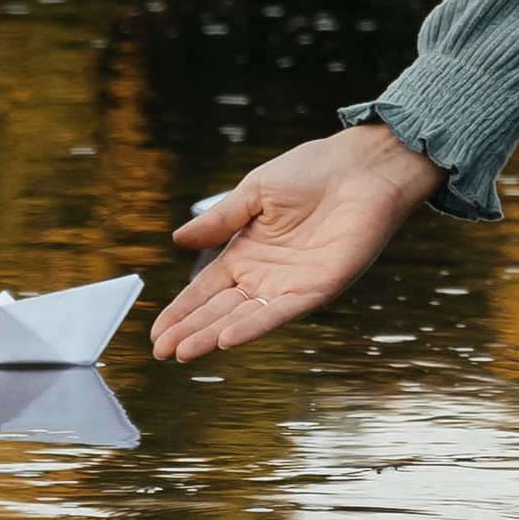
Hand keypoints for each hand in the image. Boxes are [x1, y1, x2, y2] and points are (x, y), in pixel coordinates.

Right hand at [150, 123, 443, 360]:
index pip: (206, 288)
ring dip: (213, 335)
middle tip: (161, 352)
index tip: (156, 331)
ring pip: (244, 317)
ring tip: (183, 352)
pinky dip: (254, 327)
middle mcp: (265, 274)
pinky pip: (280, 313)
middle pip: (219, 309)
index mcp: (247, 250)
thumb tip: (177, 240)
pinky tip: (227, 338)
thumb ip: (219, 221)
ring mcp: (290, 284)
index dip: (181, 309)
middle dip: (190, 330)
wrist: (362, 167)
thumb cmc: (312, 171)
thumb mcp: (255, 191)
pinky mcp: (317, 289)